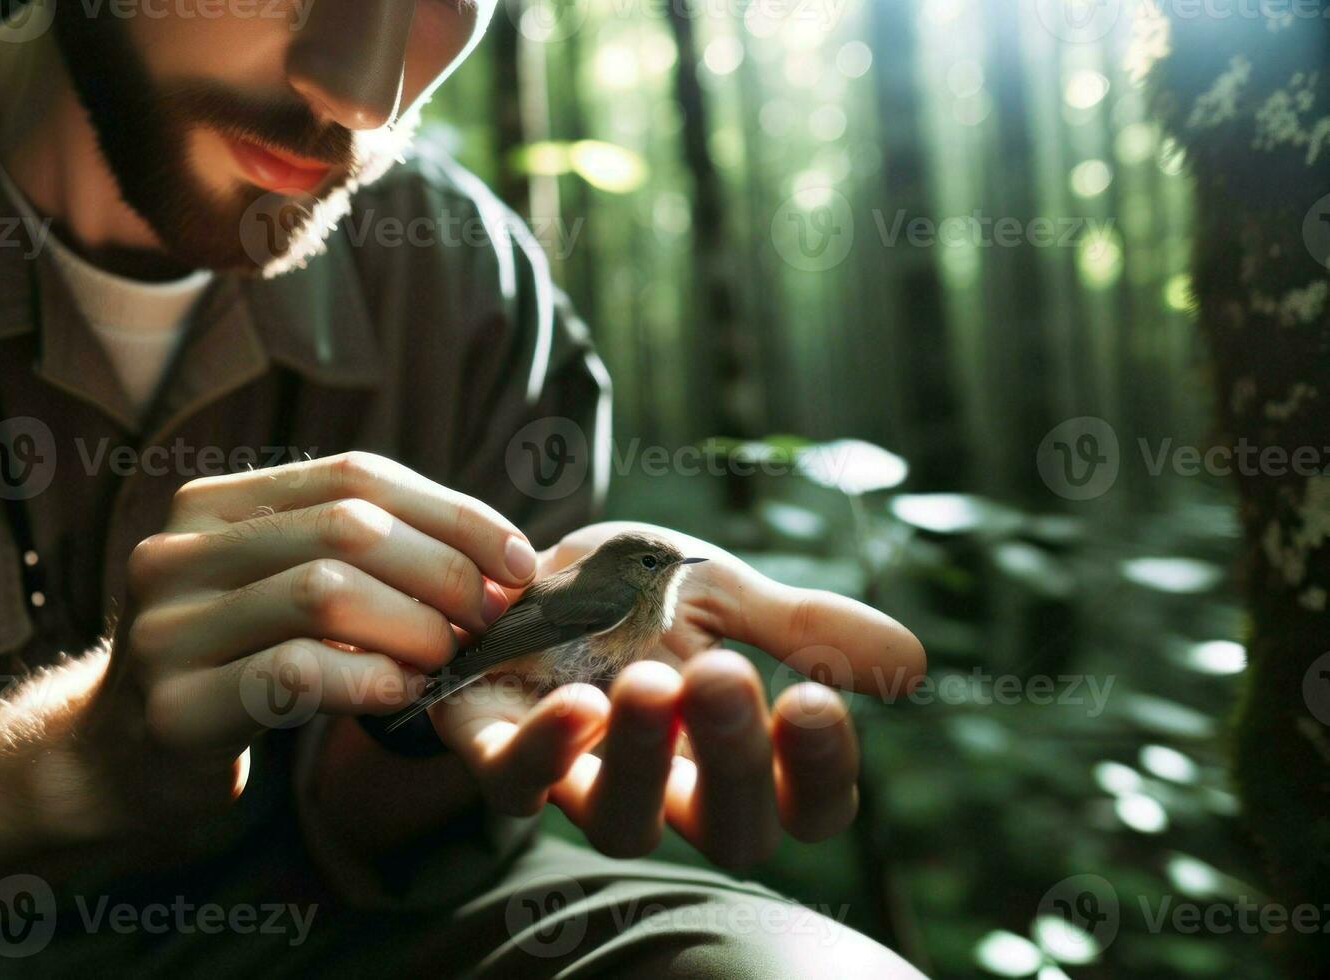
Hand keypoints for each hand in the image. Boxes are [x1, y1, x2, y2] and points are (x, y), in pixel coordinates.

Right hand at [75, 452, 535, 833]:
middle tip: (494, 618)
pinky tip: (402, 694)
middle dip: (445, 570)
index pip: (353, 474)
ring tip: (450, 657)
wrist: (119, 762)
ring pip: (325, 593)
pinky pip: (295, 674)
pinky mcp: (175, 707)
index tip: (517, 559)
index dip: (451, 512)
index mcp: (208, 504)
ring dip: (414, 626)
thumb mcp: (273, 588)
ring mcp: (167, 629)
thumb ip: (351, 553)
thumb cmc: (230, 666)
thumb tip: (495, 551)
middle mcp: (177, 552)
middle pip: (347, 528)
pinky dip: (368, 681)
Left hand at [427, 521, 925, 868]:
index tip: (811, 698)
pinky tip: (574, 703)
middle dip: (732, 759)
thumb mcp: (724, 593)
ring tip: (650, 686)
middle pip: (729, 831)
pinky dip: (544, 754)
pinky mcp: (498, 751)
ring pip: (624, 826)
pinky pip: (519, 783)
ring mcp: (581, 779)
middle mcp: (668, 788)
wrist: (523, 564)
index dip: (819, 771)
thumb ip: (805, 628)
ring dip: (644, 762)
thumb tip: (912, 663)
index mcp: (736, 751)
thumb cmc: (635, 592)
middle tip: (722, 677)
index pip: (807, 806)